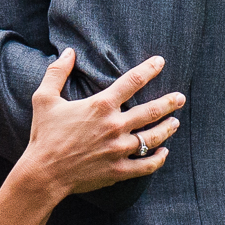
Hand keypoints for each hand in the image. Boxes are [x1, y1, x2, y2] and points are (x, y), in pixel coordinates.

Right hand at [20, 50, 183, 198]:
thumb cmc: (44, 135)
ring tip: (175, 122)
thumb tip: (68, 52)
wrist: (44, 173)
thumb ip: (57, 72)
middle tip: (181, 97)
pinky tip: (164, 152)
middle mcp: (115, 126)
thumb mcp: (44, 98)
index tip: (160, 62)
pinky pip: (146, 165)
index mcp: (101, 106)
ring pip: (153, 137)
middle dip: (170, 102)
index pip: (132, 81)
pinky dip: (159, 159)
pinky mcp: (118, 170)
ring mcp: (119, 150)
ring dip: (167, 128)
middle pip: (151, 111)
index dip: (149, 69)